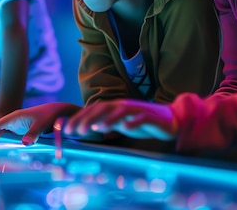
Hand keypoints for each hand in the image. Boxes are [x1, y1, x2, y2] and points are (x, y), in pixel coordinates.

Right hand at [0, 102, 81, 144]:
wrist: (56, 112)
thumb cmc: (48, 115)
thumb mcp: (41, 124)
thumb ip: (33, 133)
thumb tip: (25, 144)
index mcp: (16, 116)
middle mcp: (14, 121)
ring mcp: (17, 126)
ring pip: (3, 135)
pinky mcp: (20, 132)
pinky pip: (10, 138)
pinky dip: (5, 144)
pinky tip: (3, 154)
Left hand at [64, 99, 178, 140]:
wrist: (169, 119)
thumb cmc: (141, 121)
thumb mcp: (119, 123)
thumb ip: (105, 124)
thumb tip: (85, 129)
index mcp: (114, 106)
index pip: (93, 109)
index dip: (79, 118)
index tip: (67, 130)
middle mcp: (123, 105)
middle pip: (103, 108)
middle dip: (88, 119)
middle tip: (77, 131)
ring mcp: (137, 109)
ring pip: (120, 110)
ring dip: (108, 118)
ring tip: (97, 128)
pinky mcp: (151, 116)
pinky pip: (141, 118)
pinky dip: (134, 121)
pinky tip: (126, 128)